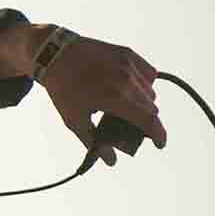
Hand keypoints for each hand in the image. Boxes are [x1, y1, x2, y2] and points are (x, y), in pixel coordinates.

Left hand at [40, 35, 168, 165]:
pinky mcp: (128, 53)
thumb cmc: (63, 88)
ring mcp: (129, 65)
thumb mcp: (73, 118)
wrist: (54, 54)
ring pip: (151, 92)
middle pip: (151, 108)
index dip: (158, 135)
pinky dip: (143, 84)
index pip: (148, 120)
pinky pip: (148, 74)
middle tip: (128, 123)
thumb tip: (111, 161)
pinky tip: (128, 88)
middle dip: (143, 119)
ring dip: (143, 102)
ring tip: (123, 104)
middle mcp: (126, 80)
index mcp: (115, 98)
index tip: (160, 144)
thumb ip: (93, 141)